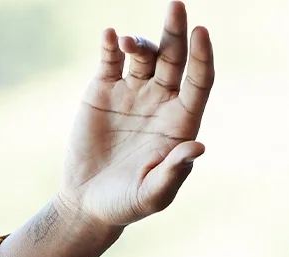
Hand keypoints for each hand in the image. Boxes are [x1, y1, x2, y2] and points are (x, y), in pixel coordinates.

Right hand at [58, 2, 213, 228]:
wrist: (86, 204)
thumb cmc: (126, 204)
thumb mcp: (152, 195)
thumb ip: (174, 172)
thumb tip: (198, 146)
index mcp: (180, 122)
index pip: (199, 81)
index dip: (202, 57)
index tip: (201, 33)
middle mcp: (160, 101)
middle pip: (174, 59)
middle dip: (176, 31)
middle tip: (176, 5)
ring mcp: (131, 93)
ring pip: (143, 54)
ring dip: (138, 42)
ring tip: (126, 43)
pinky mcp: (102, 91)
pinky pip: (109, 61)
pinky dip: (109, 45)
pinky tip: (109, 36)